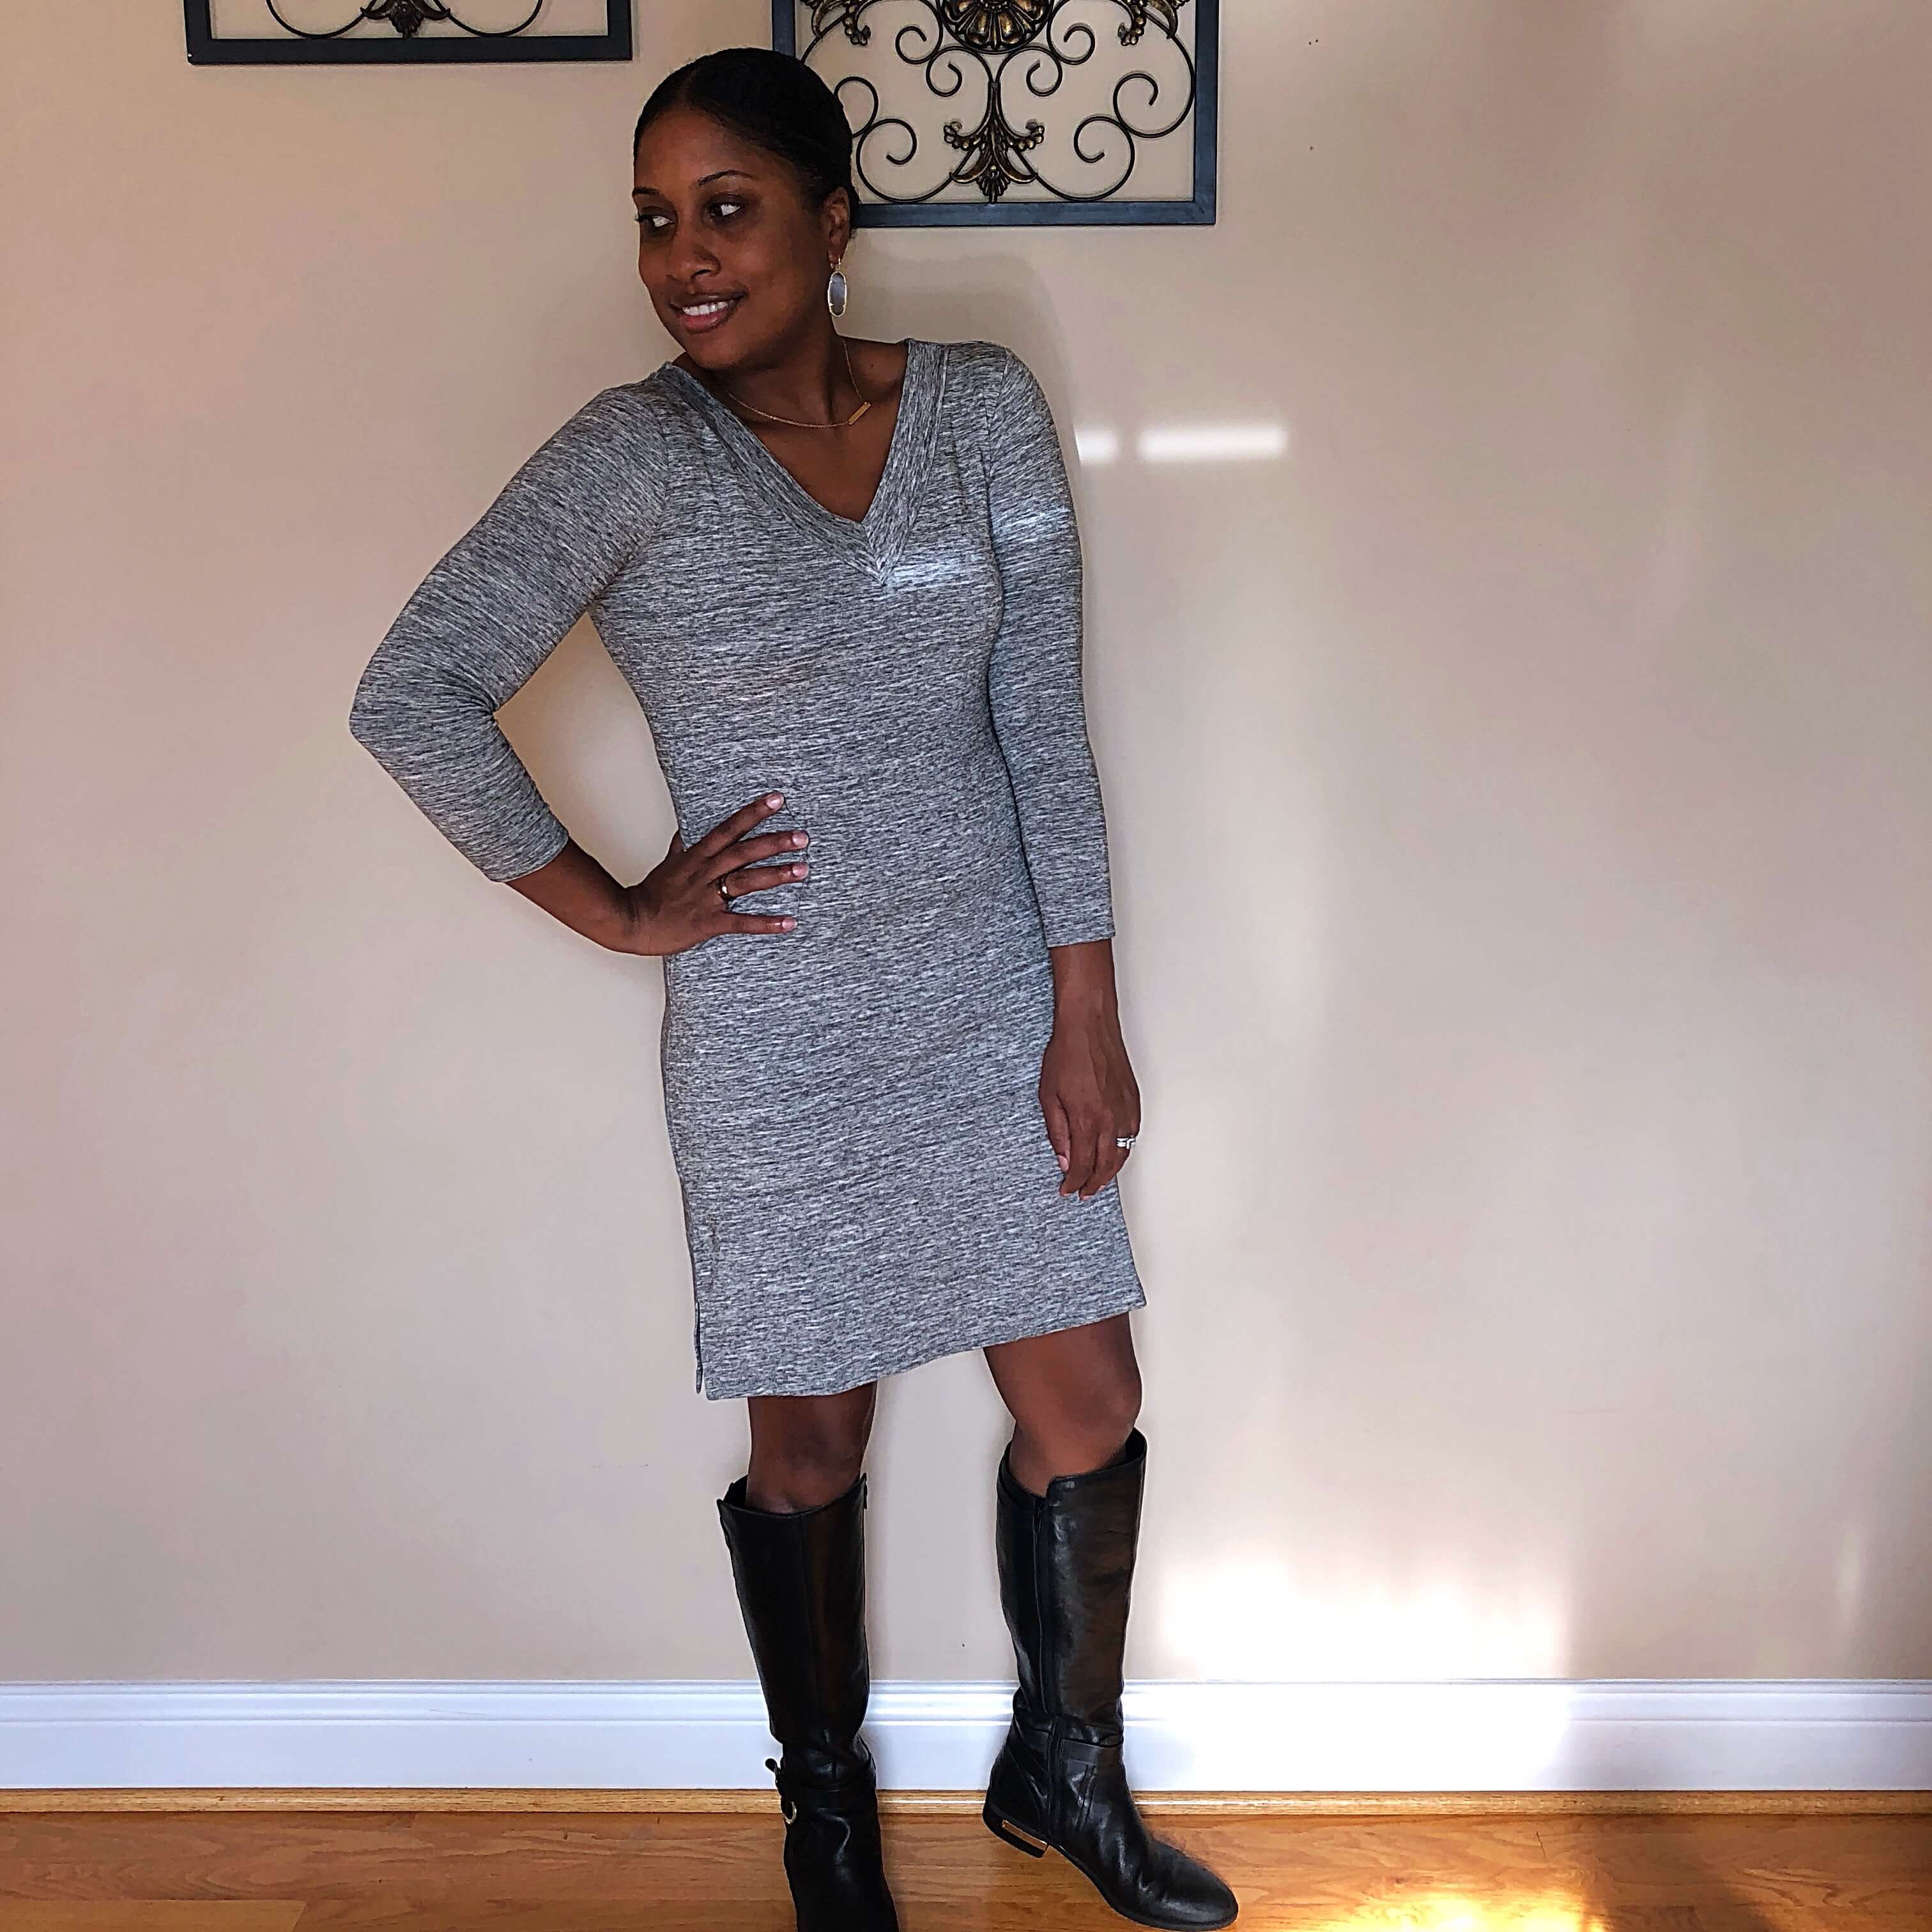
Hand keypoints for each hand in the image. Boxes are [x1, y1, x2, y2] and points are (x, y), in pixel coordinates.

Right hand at [614, 791, 807, 957]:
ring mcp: (707, 897)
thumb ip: (680, 847)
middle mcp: (705, 873)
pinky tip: (789, 922)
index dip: (753, 813)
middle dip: (774, 843)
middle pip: (743, 852)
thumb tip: (685, 831)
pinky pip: (741, 923)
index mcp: (697, 856)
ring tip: (802, 869)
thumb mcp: (667, 864)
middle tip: (802, 836)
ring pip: (745, 882)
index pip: (729, 828)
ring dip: (775, 875)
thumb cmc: (650, 894)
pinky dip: (766, 923)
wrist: (630, 921)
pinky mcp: (708, 923)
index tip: (776, 800)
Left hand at [1040, 1005, 1140, 1198]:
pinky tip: (1114, 1154)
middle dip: (1093, 1184)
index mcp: (1087, 1120)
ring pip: (1122, 1153)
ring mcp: (1126, 1110)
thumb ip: (1057, 1132)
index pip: (1083, 1166)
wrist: (1089, 1025)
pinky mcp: (1133, 1100)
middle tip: (1082, 1192)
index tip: (1067, 1189)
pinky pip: (1132, 1135)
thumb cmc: (1068, 1053)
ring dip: (1110, 1172)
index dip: (1074, 1183)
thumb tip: (1064, 1159)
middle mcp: (1111, 1119)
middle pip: (1105, 1166)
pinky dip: (1122, 1151)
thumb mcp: (1049, 1096)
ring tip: (1097, 1180)